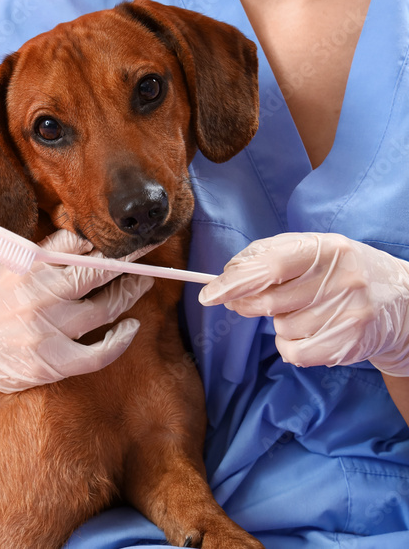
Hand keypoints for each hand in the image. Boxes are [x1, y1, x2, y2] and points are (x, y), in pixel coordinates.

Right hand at [0, 229, 153, 406]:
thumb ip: (36, 256)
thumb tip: (80, 241)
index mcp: (23, 265)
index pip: (75, 241)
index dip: (102, 238)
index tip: (121, 234)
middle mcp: (37, 293)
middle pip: (99, 270)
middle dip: (129, 258)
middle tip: (148, 251)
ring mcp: (45, 330)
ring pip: (107, 307)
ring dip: (130, 292)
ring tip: (141, 283)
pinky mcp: (50, 363)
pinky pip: (99, 352)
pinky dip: (121, 339)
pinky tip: (130, 327)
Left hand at [198, 232, 408, 375]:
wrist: (402, 301)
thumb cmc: (340, 272)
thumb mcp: (313, 250)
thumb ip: (268, 256)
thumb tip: (226, 279)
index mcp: (327, 248)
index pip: (269, 265)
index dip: (234, 282)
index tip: (209, 294)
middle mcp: (341, 279)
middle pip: (267, 301)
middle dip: (248, 304)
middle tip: (249, 302)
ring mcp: (348, 312)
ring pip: (280, 328)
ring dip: (280, 323)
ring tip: (307, 312)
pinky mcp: (348, 343)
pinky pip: (293, 352)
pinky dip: (290, 346)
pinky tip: (311, 332)